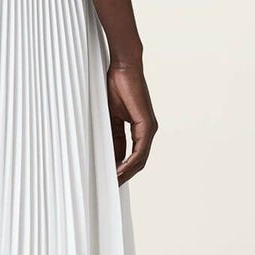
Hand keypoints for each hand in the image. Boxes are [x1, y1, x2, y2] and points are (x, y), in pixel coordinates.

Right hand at [106, 57, 156, 184]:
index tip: (108, 179)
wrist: (124, 67)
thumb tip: (105, 154)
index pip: (130, 155)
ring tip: (112, 183)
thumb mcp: (109, 116)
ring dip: (126, 173)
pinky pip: (140, 150)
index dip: (120, 169)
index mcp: (139, 129)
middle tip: (110, 187)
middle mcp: (148, 131)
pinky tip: (118, 170)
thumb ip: (110, 135)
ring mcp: (149, 128)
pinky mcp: (147, 125)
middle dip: (124, 176)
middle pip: (138, 162)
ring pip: (140, 159)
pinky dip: (129, 162)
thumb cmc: (115, 86)